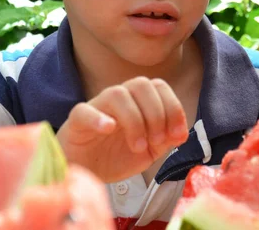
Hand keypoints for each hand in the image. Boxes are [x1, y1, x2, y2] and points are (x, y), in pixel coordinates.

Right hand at [56, 77, 188, 182]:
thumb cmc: (117, 156)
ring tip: (138, 147)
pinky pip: (84, 111)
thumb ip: (166, 139)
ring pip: (117, 94)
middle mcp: (118, 99)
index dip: (173, 108)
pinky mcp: (76, 122)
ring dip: (134, 120)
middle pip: (141, 84)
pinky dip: (98, 118)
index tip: (177, 135)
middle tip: (157, 141)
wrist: (87, 173)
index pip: (159, 87)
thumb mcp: (150, 151)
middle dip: (156, 113)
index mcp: (138, 101)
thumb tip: (182, 132)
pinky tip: (109, 129)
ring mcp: (96, 107)